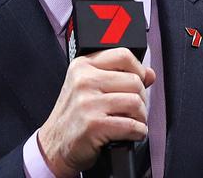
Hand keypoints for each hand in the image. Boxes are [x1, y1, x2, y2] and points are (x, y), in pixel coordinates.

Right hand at [37, 47, 155, 176]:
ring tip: (133, 121)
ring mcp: (87, 102)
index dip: (138, 69)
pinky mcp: (93, 125)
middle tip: (135, 109)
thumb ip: (118, 76)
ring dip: (141, 116)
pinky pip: (131, 125)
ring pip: (135, 102)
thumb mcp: (88, 88)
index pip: (123, 55)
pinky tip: (132, 133)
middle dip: (142, 98)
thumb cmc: (73, 117)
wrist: (53, 146)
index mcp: (82, 66)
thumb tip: (149, 73)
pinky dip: (139, 132)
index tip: (140, 81)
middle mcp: (83, 80)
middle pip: (134, 80)